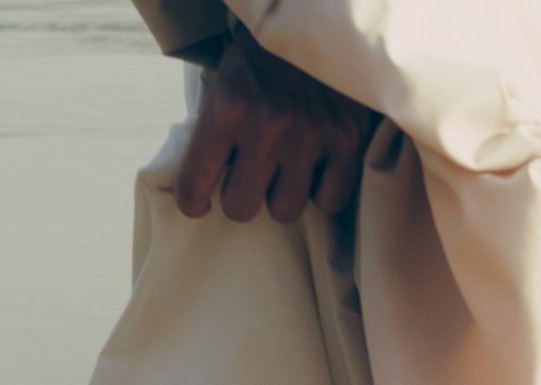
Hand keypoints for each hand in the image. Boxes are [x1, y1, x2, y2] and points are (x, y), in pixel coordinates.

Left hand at [172, 25, 378, 222]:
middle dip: (241, 195)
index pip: (194, 186)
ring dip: (281, 195)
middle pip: (241, 208)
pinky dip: (322, 190)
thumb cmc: (265, 55)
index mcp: (226, 109)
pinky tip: (316, 169)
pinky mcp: (347, 140)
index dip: (193, 202)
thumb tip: (205, 184)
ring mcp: (310, 136)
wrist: (321, 19)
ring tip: (285, 171)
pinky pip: (329, 200)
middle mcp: (267, 126)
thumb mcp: (225, 82)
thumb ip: (215, 130)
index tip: (200, 202)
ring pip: (284, 210)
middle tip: (248, 179)